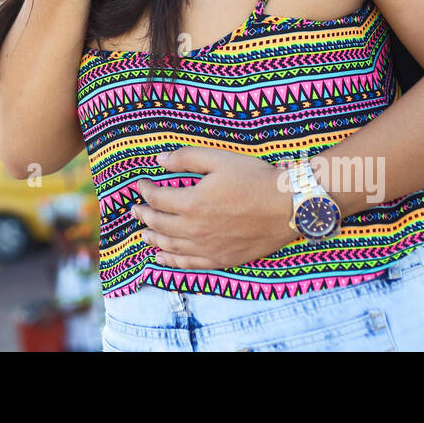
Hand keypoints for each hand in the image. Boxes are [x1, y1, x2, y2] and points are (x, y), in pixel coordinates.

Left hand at [131, 146, 298, 269]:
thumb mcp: (219, 159)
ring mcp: (207, 248)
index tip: (142, 184)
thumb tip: (159, 160)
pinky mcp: (221, 259)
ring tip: (142, 234)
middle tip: (135, 210)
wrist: (287, 207)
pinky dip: (172, 261)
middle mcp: (194, 230)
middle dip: (143, 215)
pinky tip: (164, 258)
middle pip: (159, 224)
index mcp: (191, 203)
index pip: (157, 198)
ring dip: (153, 239)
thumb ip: (186, 158)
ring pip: (170, 246)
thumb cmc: (255, 179)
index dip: (145, 190)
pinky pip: (189, 264)